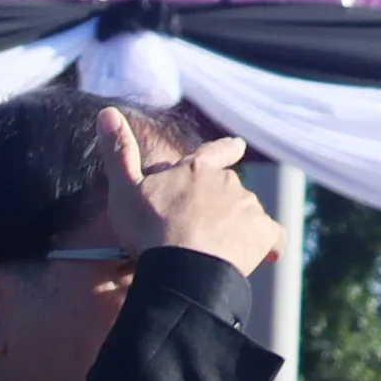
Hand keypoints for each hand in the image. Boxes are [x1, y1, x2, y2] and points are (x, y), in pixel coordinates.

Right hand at [97, 107, 285, 278]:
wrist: (183, 268)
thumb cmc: (150, 229)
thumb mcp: (124, 190)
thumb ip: (118, 152)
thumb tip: (107, 112)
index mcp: (196, 169)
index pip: (215, 152)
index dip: (225, 150)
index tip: (237, 146)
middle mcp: (227, 182)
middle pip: (228, 188)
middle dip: (218, 202)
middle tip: (198, 225)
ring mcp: (248, 207)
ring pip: (246, 211)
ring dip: (236, 223)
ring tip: (218, 247)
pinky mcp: (262, 233)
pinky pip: (273, 237)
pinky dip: (270, 244)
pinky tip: (267, 255)